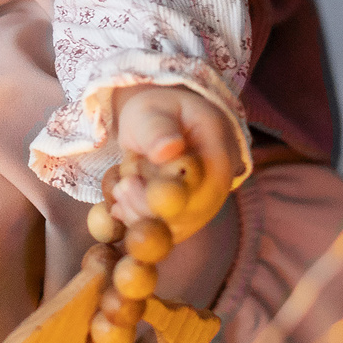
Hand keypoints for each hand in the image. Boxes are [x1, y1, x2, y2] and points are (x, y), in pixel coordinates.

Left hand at [110, 84, 241, 241]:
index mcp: (220, 146)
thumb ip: (157, 129)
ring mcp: (208, 199)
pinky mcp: (191, 214)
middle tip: (121, 186)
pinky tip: (122, 206)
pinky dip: (142, 223)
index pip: (207, 185)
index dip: (168, 195)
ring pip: (181, 227)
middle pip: (195, 212)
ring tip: (121, 190)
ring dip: (142, 216)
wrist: (162, 124)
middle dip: (148, 207)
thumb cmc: (157, 114)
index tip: (129, 182)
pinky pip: (170, 231)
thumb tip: (167, 150)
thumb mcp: (151, 111)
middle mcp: (221, 179)